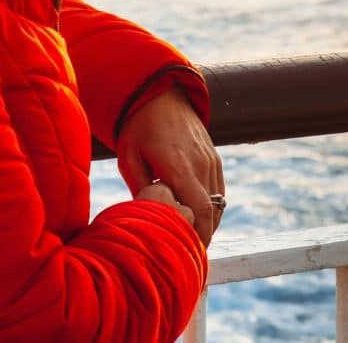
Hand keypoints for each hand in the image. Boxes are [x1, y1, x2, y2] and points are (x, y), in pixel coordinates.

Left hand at [116, 86, 224, 244]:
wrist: (161, 94)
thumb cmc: (138, 127)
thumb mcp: (129, 158)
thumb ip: (141, 189)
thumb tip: (149, 217)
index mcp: (179, 166)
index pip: (199, 211)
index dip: (198, 236)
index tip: (189, 253)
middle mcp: (201, 164)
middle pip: (212, 212)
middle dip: (204, 235)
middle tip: (190, 253)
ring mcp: (211, 160)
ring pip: (218, 203)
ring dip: (209, 223)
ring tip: (193, 239)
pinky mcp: (214, 157)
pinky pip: (219, 189)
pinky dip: (212, 207)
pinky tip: (199, 218)